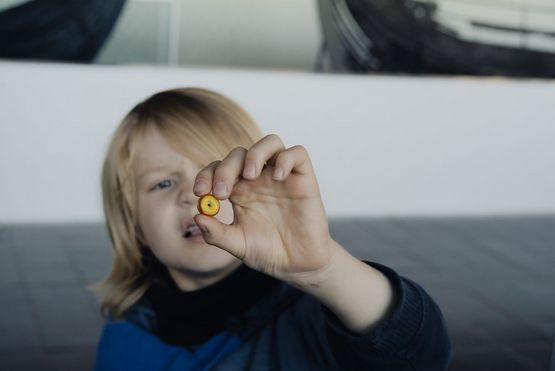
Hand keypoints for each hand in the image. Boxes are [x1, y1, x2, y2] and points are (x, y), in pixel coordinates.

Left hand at [192, 134, 338, 284]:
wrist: (298, 265)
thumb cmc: (268, 252)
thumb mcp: (237, 245)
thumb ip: (216, 234)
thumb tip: (198, 217)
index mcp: (240, 190)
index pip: (218, 168)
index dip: (206, 175)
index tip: (199, 192)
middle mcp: (260, 178)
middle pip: (239, 154)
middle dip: (225, 169)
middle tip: (221, 192)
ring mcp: (282, 176)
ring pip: (270, 142)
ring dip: (255, 153)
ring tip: (249, 175)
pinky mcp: (304, 178)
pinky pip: (298, 153)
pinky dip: (286, 159)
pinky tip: (278, 177)